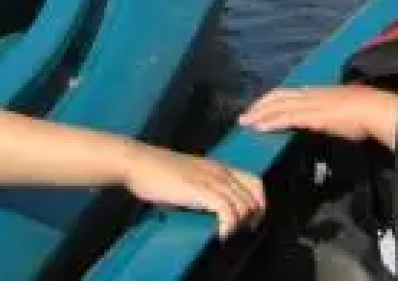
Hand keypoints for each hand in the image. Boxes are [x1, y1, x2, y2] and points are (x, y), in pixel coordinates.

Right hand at [122, 146, 264, 239]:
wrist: (138, 162)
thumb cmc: (155, 171)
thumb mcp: (187, 176)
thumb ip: (202, 188)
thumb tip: (210, 209)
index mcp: (217, 167)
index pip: (254, 182)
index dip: (259, 203)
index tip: (251, 220)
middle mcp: (219, 171)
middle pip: (254, 196)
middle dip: (253, 217)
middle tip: (241, 230)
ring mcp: (211, 180)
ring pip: (244, 205)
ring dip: (240, 224)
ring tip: (228, 233)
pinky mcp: (200, 190)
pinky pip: (228, 211)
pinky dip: (229, 226)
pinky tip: (221, 234)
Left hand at [238, 85, 397, 149]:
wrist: (373, 110)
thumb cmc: (363, 112)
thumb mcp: (341, 109)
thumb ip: (328, 114)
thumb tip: (324, 119)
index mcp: (316, 92)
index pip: (288, 93)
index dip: (272, 99)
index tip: (260, 107)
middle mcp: (309, 94)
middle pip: (277, 96)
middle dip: (260, 105)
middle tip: (245, 116)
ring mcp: (308, 103)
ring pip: (277, 106)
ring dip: (259, 114)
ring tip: (245, 123)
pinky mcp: (310, 115)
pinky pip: (284, 118)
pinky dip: (270, 122)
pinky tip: (259, 128)